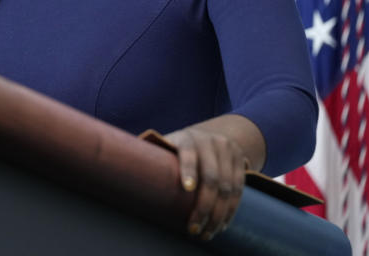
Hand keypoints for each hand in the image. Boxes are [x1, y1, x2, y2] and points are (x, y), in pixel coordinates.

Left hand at [164, 126, 246, 240]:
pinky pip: (240, 189)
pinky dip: (232, 209)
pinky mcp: (241, 161)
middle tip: (194, 229)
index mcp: (187, 138)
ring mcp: (228, 151)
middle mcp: (210, 142)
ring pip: (228, 187)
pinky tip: (222, 223)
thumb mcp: (167, 146)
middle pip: (211, 177)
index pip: (188, 154)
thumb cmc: (178, 148)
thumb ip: (154, 158)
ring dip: (219, 214)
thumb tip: (126, 174)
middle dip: (204, 206)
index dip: (188, 170)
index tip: (186, 188)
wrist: (209, 135)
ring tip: (208, 232)